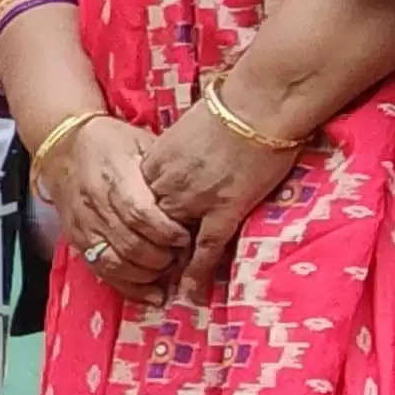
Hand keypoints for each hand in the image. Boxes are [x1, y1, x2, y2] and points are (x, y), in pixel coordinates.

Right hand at [37, 116, 188, 303]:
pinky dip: (128, 287)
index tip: (185, 238)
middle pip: (130, 244)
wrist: (62, 148)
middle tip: (181, 257)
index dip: (165, 232)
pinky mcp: (78, 241)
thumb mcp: (141, 143)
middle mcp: (95, 204)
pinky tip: (150, 294)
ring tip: (166, 272)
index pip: (140, 214)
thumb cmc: (110, 142)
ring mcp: (83, 226)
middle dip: (161, 257)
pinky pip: (102, 271)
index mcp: (114, 176)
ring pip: (115, 263)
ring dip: (146, 274)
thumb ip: (164, 171)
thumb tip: (195, 197)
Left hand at [131, 99, 305, 300]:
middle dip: (147, 247)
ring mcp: (194, 200)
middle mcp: (168, 184)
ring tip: (164, 285)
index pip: (137, 201)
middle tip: (146, 269)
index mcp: (156, 161)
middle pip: (148, 225)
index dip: (139, 222)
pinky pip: (205, 249)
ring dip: (168, 263)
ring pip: (170, 241)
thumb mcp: (188, 126)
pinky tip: (190, 292)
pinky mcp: (224, 210)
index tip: (136, 237)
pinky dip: (196, 272)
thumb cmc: (231, 106)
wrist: (259, 103)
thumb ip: (178, 148)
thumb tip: (182, 156)